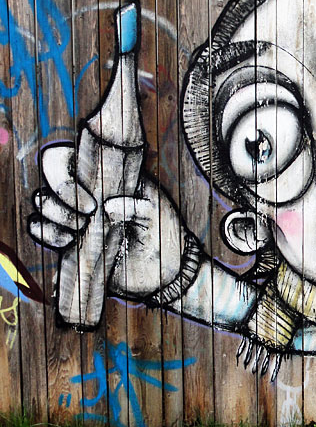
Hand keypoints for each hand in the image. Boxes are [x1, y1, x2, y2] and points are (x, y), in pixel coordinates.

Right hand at [29, 144, 185, 298]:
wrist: (162, 271)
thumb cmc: (163, 234)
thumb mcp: (158, 216)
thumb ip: (138, 207)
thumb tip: (109, 207)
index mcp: (112, 175)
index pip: (79, 155)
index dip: (69, 169)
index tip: (90, 199)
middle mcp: (89, 190)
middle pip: (53, 175)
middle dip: (60, 192)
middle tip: (88, 214)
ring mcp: (76, 213)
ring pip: (44, 202)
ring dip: (55, 215)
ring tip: (79, 230)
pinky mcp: (68, 238)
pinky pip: (41, 228)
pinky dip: (46, 233)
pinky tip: (68, 241)